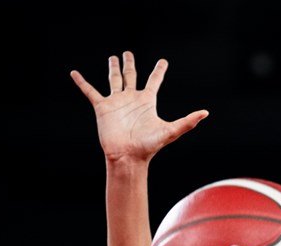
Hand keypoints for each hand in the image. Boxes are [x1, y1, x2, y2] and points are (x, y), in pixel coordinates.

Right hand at [70, 51, 207, 162]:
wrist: (128, 157)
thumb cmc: (149, 146)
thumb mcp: (170, 131)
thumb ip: (187, 121)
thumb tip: (205, 113)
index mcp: (147, 102)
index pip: (154, 81)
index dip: (159, 71)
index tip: (163, 61)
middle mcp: (131, 99)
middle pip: (131, 76)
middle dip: (130, 65)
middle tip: (128, 53)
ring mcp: (117, 102)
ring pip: (114, 80)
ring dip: (113, 68)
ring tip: (112, 57)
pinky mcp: (102, 108)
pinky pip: (90, 92)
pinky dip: (82, 83)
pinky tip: (75, 74)